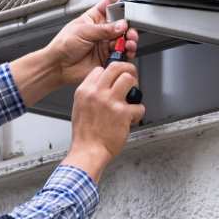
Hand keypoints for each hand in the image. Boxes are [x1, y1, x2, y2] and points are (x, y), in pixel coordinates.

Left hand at [43, 0, 139, 86]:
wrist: (59, 66)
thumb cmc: (63, 45)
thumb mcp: (83, 31)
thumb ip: (103, 29)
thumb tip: (122, 25)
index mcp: (95, 17)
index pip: (111, 1)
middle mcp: (103, 29)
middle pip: (123, 21)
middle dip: (130, 22)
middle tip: (130, 28)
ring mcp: (106, 42)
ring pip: (125, 37)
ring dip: (130, 38)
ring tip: (128, 41)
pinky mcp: (109, 56)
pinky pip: (124, 53)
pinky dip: (128, 51)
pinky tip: (127, 50)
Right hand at [62, 61, 145, 182]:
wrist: (88, 151)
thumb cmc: (85, 134)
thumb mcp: (79, 108)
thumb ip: (90, 95)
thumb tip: (103, 88)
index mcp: (84, 91)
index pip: (100, 70)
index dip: (110, 73)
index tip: (115, 78)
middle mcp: (97, 93)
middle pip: (116, 67)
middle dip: (127, 70)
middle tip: (131, 77)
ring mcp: (110, 102)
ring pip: (129, 79)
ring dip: (135, 87)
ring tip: (133, 96)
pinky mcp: (123, 113)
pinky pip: (139, 105)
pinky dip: (139, 112)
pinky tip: (133, 118)